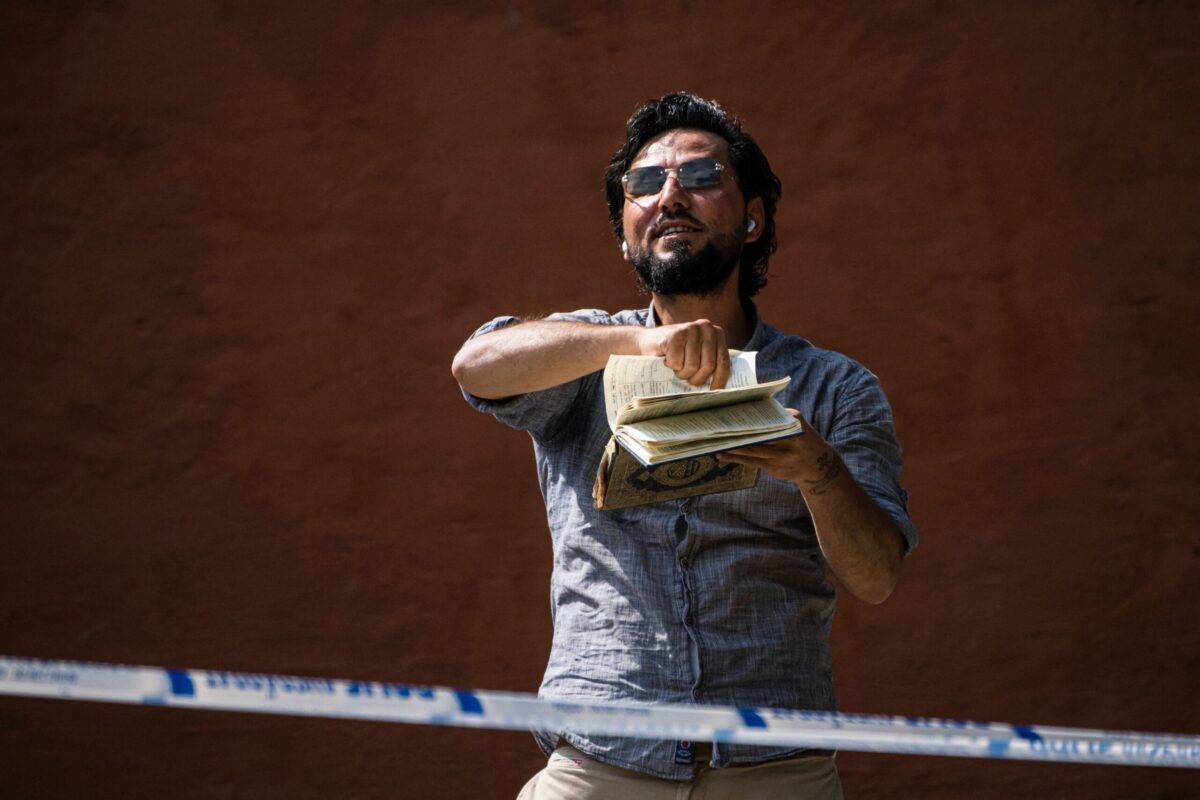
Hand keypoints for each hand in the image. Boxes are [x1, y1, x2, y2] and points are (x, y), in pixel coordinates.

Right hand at [636, 319, 730, 388]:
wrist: (648, 341)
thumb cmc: (677, 352)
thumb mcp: (698, 354)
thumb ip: (711, 363)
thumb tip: (721, 389)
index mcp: (717, 333)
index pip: (723, 362)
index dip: (719, 380)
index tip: (713, 392)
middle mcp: (706, 328)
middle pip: (708, 366)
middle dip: (696, 378)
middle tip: (686, 377)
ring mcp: (690, 329)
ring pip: (692, 366)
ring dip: (681, 372)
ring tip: (676, 366)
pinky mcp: (675, 334)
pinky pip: (677, 362)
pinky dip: (670, 365)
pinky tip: (667, 358)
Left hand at [716, 409, 845, 494]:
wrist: (817, 464)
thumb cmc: (799, 438)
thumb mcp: (793, 423)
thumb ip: (776, 417)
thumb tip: (744, 410)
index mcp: (794, 421)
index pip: (767, 417)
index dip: (748, 416)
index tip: (730, 411)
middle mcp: (789, 439)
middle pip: (758, 434)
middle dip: (738, 432)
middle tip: (718, 428)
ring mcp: (782, 456)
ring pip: (752, 451)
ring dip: (732, 448)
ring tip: (715, 445)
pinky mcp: (775, 469)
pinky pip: (751, 462)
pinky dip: (736, 458)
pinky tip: (722, 455)